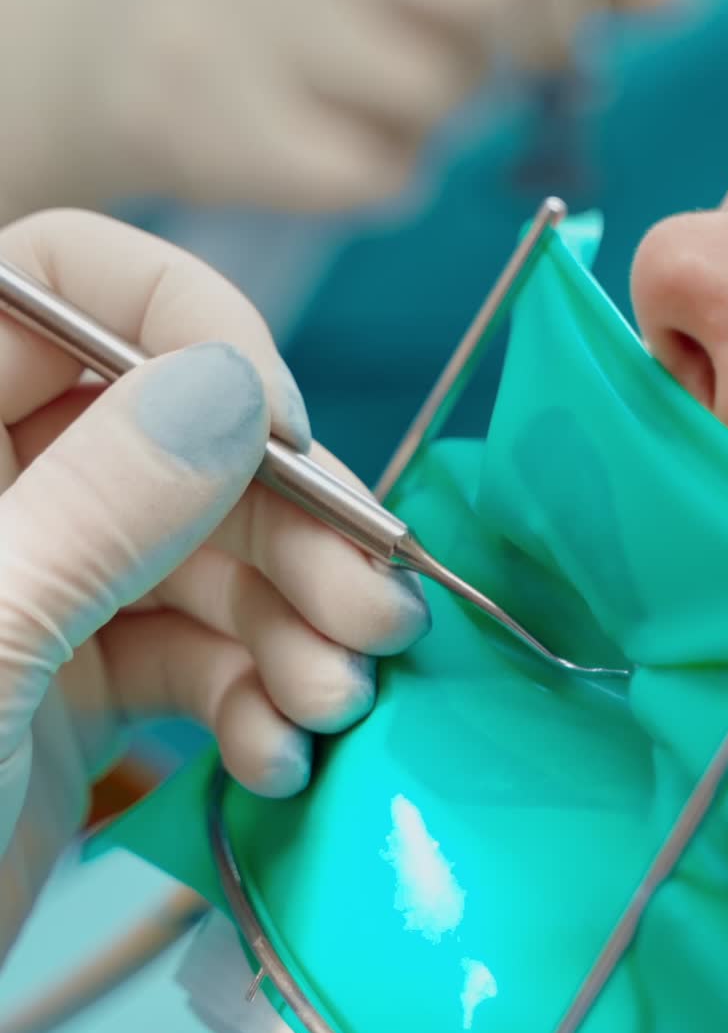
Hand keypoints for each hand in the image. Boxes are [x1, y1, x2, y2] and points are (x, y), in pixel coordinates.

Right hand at [0, 0, 670, 216]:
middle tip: (469, 70)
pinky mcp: (223, 129)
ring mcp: (243, 23)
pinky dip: (383, 177)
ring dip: (436, 117)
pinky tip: (332, 146)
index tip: (546, 31)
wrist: (76, 44)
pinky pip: (380, 174)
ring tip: (371, 98)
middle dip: (506, 47)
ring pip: (435, 92)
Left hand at [0, 210, 430, 952]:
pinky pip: (195, 644)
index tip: (284, 426)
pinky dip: (252, 692)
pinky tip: (275, 752)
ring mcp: (43, 574)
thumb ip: (98, 506)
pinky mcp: (80, 668)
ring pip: (208, 547)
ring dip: (294, 624)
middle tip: (377, 605)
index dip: (190, 320)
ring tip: (339, 699)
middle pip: (180, 432)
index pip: (70, 280)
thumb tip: (235, 387)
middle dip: (289, 526)